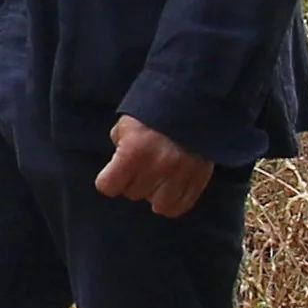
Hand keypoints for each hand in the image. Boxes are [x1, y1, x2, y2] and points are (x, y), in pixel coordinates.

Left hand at [98, 114, 218, 216]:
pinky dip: (173, 202)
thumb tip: (119, 167)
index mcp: (133, 151)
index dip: (109, 180)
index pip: (108, 186)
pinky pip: (180, 206)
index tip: (114, 173)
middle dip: (133, 182)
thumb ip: (119, 146)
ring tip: (157, 179)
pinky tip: (170, 190)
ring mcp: (180, 174)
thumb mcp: (127, 125)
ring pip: (158, 205)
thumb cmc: (153, 112)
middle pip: (132, 194)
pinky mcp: (198, 178)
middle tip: (141, 167)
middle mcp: (156, 166)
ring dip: (154, 194)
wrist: (192, 100)